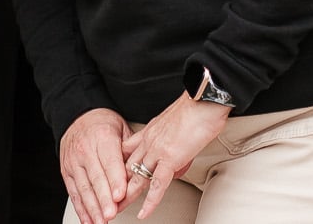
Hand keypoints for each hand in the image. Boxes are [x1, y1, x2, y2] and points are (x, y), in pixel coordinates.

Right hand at [59, 108, 132, 223]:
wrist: (78, 117)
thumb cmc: (103, 125)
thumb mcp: (121, 129)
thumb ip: (130, 151)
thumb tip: (142, 171)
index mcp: (102, 137)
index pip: (110, 161)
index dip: (115, 180)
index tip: (120, 194)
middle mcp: (85, 149)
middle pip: (96, 178)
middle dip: (104, 199)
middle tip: (111, 213)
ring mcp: (73, 161)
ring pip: (84, 188)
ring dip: (93, 208)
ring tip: (101, 221)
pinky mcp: (66, 171)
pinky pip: (73, 192)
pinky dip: (81, 208)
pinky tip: (88, 220)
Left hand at [119, 95, 228, 219]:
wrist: (203, 100)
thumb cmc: (196, 110)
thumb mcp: (176, 126)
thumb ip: (172, 144)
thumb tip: (176, 163)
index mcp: (150, 132)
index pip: (128, 153)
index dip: (120, 168)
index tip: (114, 178)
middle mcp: (149, 141)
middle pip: (128, 168)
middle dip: (117, 186)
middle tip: (109, 200)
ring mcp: (157, 150)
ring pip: (137, 178)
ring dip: (126, 197)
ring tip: (117, 210)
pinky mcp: (170, 158)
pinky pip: (157, 184)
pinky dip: (150, 201)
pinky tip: (143, 212)